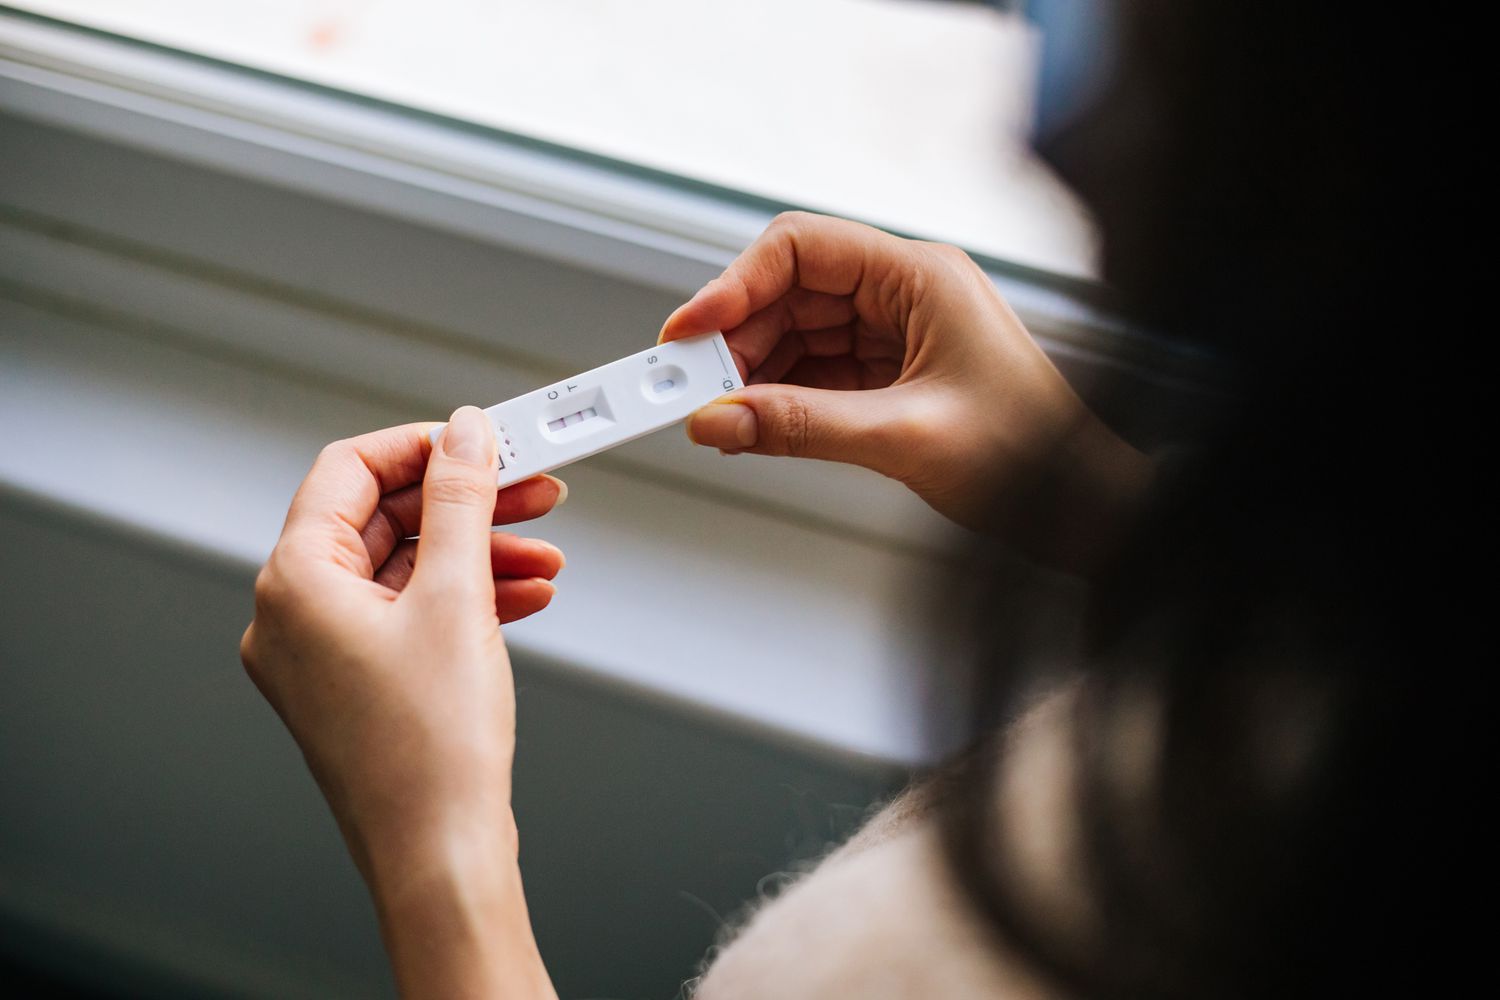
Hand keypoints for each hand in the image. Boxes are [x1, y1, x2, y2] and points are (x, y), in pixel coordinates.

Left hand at [240, 408, 559, 998]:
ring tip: (545, 553)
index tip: (483, 440)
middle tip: (532, 490)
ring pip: (404, 569)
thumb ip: (461, 500)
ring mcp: (324, 654)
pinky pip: (410, 614)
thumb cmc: (432, 751)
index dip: (424, 447)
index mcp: (294, 582)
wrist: (441, 855)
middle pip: (384, 520)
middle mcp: (295, 615)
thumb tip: (466, 432)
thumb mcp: (456, 598)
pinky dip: (466, 598)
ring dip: (477, 552)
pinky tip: (525, 595)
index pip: (350, 471)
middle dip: (467, 505)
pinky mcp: (359, 685)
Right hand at [659, 212, 1150, 568]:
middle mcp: (904, 294)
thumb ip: (800, 426)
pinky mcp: (890, 375)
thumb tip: (719, 420)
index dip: (733, 285)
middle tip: (690, 387)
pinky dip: (778, 396)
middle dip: (736, 338)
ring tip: (719, 414)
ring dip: (751, 371)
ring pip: (795, 333)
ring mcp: (896, 334)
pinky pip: (814, 371)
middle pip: (789, 292)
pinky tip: (753, 422)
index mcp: (920, 277)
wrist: (1077, 504)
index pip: (801, 249)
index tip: (688, 331)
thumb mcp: (904, 438)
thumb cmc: (1030, 455)